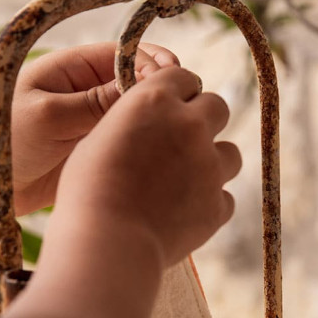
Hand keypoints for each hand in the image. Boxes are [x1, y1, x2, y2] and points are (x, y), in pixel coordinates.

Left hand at [11, 41, 179, 214]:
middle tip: (185, 107)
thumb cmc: (6, 140)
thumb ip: (94, 102)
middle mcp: (93, 90)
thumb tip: (145, 88)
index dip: (155, 64)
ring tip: (182, 133)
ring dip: (162, 121)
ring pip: (143, 115)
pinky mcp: (103, 148)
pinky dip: (153, 146)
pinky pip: (136, 143)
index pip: (128, 54)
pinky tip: (168, 156)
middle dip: (165, 92)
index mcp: (77, 68)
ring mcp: (100, 120)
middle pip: (143, 83)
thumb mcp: (49, 116)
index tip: (173, 81)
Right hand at [58, 66, 241, 265]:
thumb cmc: (87, 191)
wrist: (106, 241)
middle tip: (181, 142)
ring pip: (230, 153)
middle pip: (217, 107)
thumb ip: (130, 122)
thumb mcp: (96, 139)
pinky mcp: (217, 205)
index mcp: (155, 100)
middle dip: (203, 120)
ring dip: (213, 162)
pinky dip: (209, 204)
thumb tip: (144, 124)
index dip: (178, 92)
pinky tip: (184, 214)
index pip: (183, 76)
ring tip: (185, 182)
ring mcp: (210, 166)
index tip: (170, 107)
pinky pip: (224, 198)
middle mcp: (190, 125)